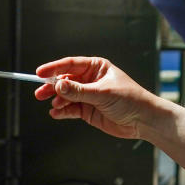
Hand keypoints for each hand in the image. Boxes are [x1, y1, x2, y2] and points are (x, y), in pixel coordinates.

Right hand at [34, 56, 159, 139]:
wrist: (144, 120)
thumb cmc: (129, 99)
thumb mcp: (102, 93)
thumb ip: (78, 90)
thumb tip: (58, 85)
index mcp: (96, 67)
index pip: (70, 64)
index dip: (54, 68)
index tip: (39, 73)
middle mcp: (90, 80)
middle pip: (65, 80)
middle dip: (52, 87)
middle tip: (39, 93)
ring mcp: (88, 96)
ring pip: (66, 96)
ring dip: (58, 100)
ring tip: (54, 106)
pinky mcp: (88, 111)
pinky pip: (71, 109)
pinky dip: (63, 112)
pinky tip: (56, 114)